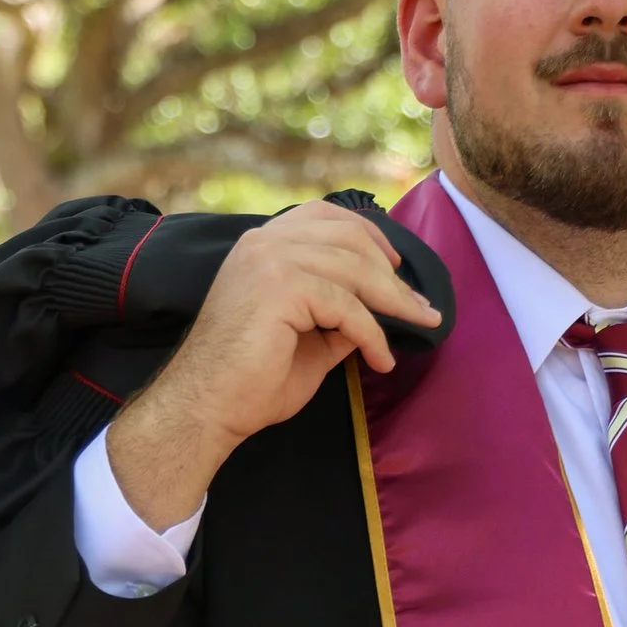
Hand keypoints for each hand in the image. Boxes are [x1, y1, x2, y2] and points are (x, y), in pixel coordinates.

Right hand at [105, 203, 440, 534]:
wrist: (204, 408)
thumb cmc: (249, 381)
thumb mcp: (308, 339)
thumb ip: (339, 315)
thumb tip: (380, 311)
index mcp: (261, 246)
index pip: (325, 217)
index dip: (368, 234)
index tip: (398, 265)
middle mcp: (263, 243)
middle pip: (349, 238)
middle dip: (393, 274)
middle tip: (423, 307)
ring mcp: (269, 260)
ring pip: (354, 268)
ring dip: (394, 300)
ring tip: (419, 326)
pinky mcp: (280, 287)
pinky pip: (346, 307)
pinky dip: (372, 335)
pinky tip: (381, 361)